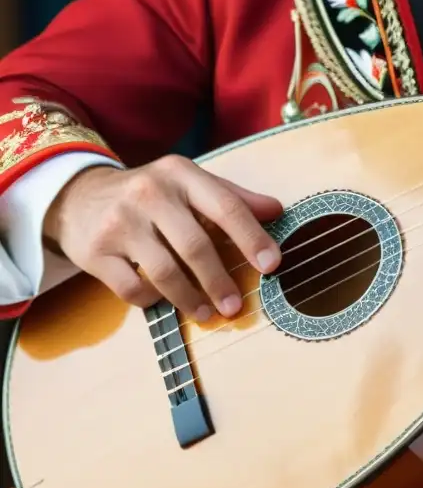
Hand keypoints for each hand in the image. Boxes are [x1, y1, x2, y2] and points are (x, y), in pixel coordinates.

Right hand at [44, 155, 282, 318]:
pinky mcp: (95, 252)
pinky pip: (132, 288)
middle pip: (195, 245)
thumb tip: (277, 210)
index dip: (252, 238)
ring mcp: (119, 222)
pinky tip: (163, 300)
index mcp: (180, 174)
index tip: (272, 265)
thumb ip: (233, 197)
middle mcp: (149, 193)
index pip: (226, 207)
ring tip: (208, 313)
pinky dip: (152, 299)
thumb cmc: (152, 194)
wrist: (79, 196)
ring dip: (190, 299)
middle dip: (220, 281)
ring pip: (164, 272)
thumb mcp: (190, 184)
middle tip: (236, 306)